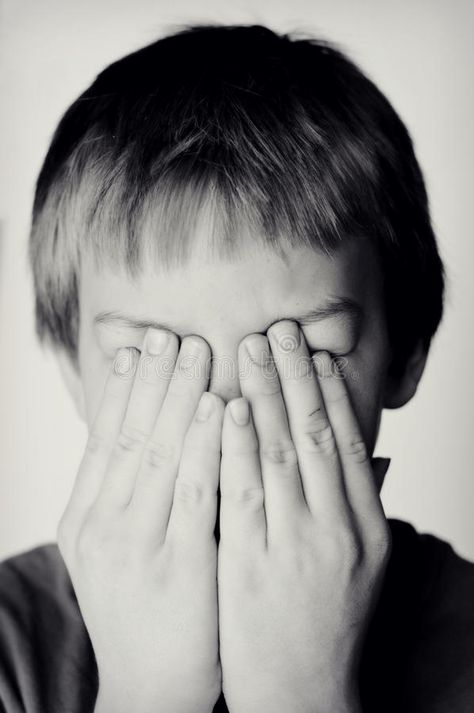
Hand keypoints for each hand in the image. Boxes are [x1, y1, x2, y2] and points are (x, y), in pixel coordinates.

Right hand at [57, 329, 222, 712]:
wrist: (151, 687)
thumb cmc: (141, 610)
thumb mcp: (115, 550)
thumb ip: (126, 495)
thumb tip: (146, 433)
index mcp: (84, 520)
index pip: (104, 439)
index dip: (122, 389)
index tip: (138, 346)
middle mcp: (104, 527)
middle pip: (130, 435)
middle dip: (152, 379)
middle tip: (169, 332)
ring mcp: (138, 546)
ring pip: (159, 453)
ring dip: (179, 396)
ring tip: (196, 349)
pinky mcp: (179, 565)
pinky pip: (195, 492)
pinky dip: (207, 445)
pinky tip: (219, 407)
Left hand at [218, 320, 391, 712]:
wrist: (302, 691)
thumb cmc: (328, 621)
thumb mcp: (361, 562)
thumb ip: (362, 502)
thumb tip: (367, 447)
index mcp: (366, 527)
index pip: (345, 443)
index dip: (329, 393)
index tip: (313, 352)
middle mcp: (337, 531)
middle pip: (314, 436)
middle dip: (295, 377)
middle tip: (278, 329)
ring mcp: (295, 547)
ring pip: (281, 454)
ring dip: (266, 395)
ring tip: (251, 349)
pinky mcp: (250, 565)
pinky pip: (243, 493)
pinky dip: (237, 445)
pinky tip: (229, 406)